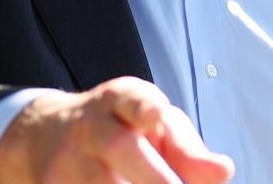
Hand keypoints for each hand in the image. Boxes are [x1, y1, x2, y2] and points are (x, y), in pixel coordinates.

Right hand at [0, 76, 233, 183]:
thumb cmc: (121, 131)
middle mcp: (90, 124)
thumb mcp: (153, 128)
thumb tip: (224, 171)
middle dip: (152, 176)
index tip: (156, 113)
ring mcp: (64, 159)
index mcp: (119, 101)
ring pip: (96, 183)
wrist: (49, 135)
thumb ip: (188, 151)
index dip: (142, 104)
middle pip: (119, 145)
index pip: (130, 96)